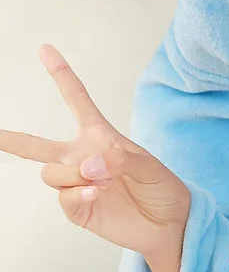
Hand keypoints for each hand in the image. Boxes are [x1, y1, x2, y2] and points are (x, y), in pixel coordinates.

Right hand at [0, 44, 190, 262]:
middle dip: (10, 139)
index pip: (77, 100)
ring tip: (105, 181)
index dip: (61, 74)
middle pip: (39, 145)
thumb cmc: (162, 186)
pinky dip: (79, 194)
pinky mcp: (77, 208)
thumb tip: (88, 162)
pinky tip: (99, 194)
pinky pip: (63, 197)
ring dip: (75, 175)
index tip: (45, 49)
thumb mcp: (149, 165)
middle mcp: (83, 157)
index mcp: (102, 136)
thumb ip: (120, 159)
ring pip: (50, 172)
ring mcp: (78, 184)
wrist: (169, 223)